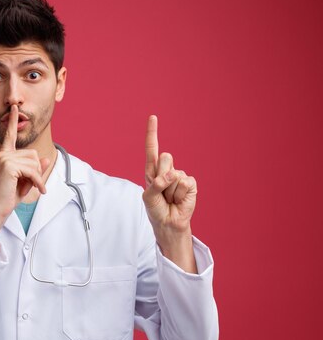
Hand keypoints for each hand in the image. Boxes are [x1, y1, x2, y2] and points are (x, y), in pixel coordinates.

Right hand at [0, 105, 49, 249]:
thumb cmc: (8, 197)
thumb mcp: (25, 181)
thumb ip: (34, 169)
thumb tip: (44, 159)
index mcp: (4, 155)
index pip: (10, 136)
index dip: (13, 122)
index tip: (15, 109)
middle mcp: (3, 154)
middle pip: (32, 155)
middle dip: (36, 171)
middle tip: (32, 185)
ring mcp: (5, 158)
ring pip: (34, 163)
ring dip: (37, 178)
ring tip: (32, 189)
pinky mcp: (9, 166)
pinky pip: (33, 171)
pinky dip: (38, 182)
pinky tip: (38, 191)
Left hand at [143, 115, 196, 271]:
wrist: (168, 223)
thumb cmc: (156, 209)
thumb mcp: (148, 197)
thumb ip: (155, 184)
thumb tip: (170, 176)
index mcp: (152, 170)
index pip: (152, 148)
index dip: (152, 133)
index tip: (153, 117)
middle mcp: (166, 169)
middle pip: (165, 158)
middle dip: (161, 176)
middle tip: (161, 191)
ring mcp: (179, 176)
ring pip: (174, 174)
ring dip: (169, 191)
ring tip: (169, 199)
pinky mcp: (191, 184)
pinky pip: (184, 183)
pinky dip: (179, 194)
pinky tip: (178, 200)